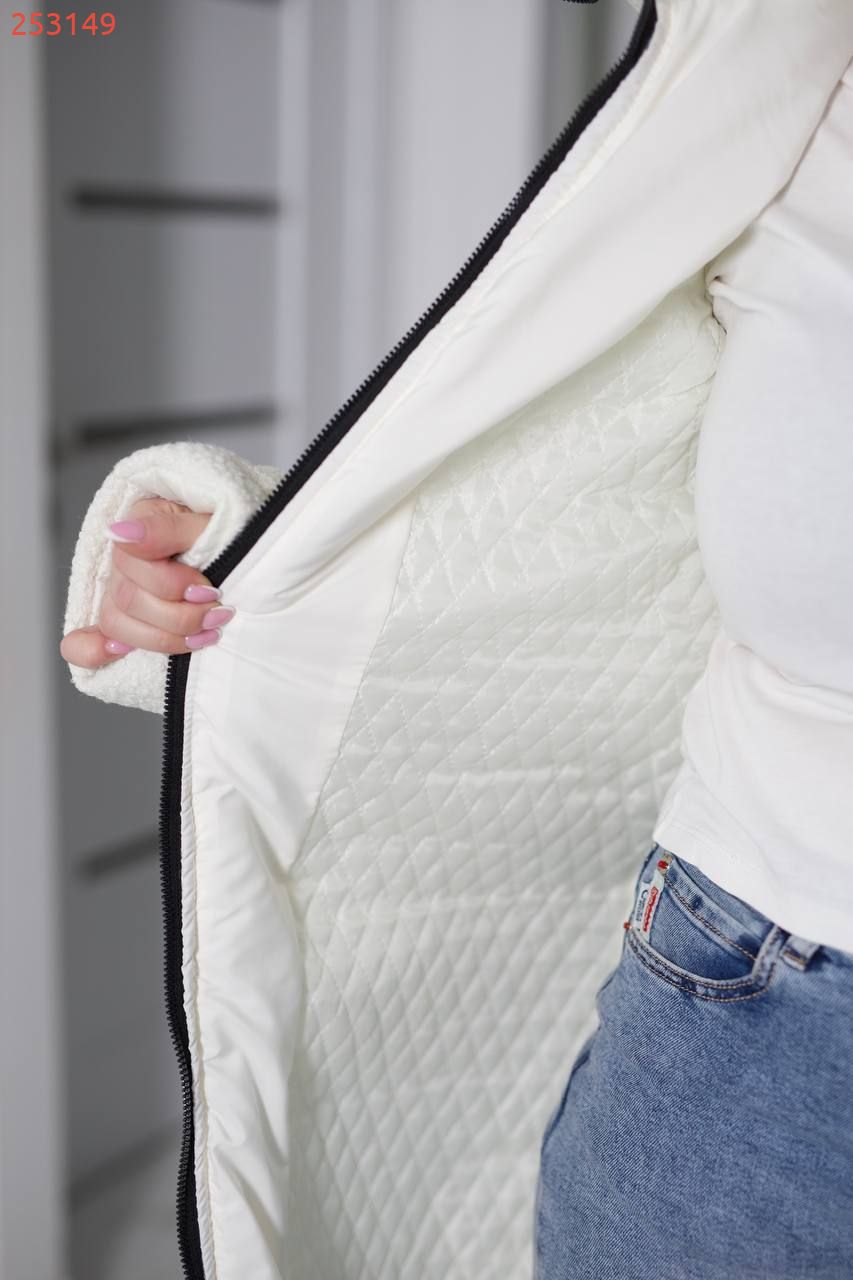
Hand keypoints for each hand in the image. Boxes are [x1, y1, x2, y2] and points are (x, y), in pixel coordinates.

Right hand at [60, 497, 234, 668]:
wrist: (250, 554)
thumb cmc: (230, 536)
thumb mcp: (210, 521)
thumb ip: (166, 528)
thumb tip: (121, 533)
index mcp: (139, 529)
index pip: (130, 562)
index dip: (172, 584)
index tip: (211, 591)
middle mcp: (122, 562)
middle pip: (127, 600)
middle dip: (180, 616)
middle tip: (219, 615)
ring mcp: (118, 593)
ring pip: (116, 625)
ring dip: (162, 639)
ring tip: (206, 636)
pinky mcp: (123, 622)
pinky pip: (81, 644)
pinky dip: (93, 652)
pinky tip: (118, 654)